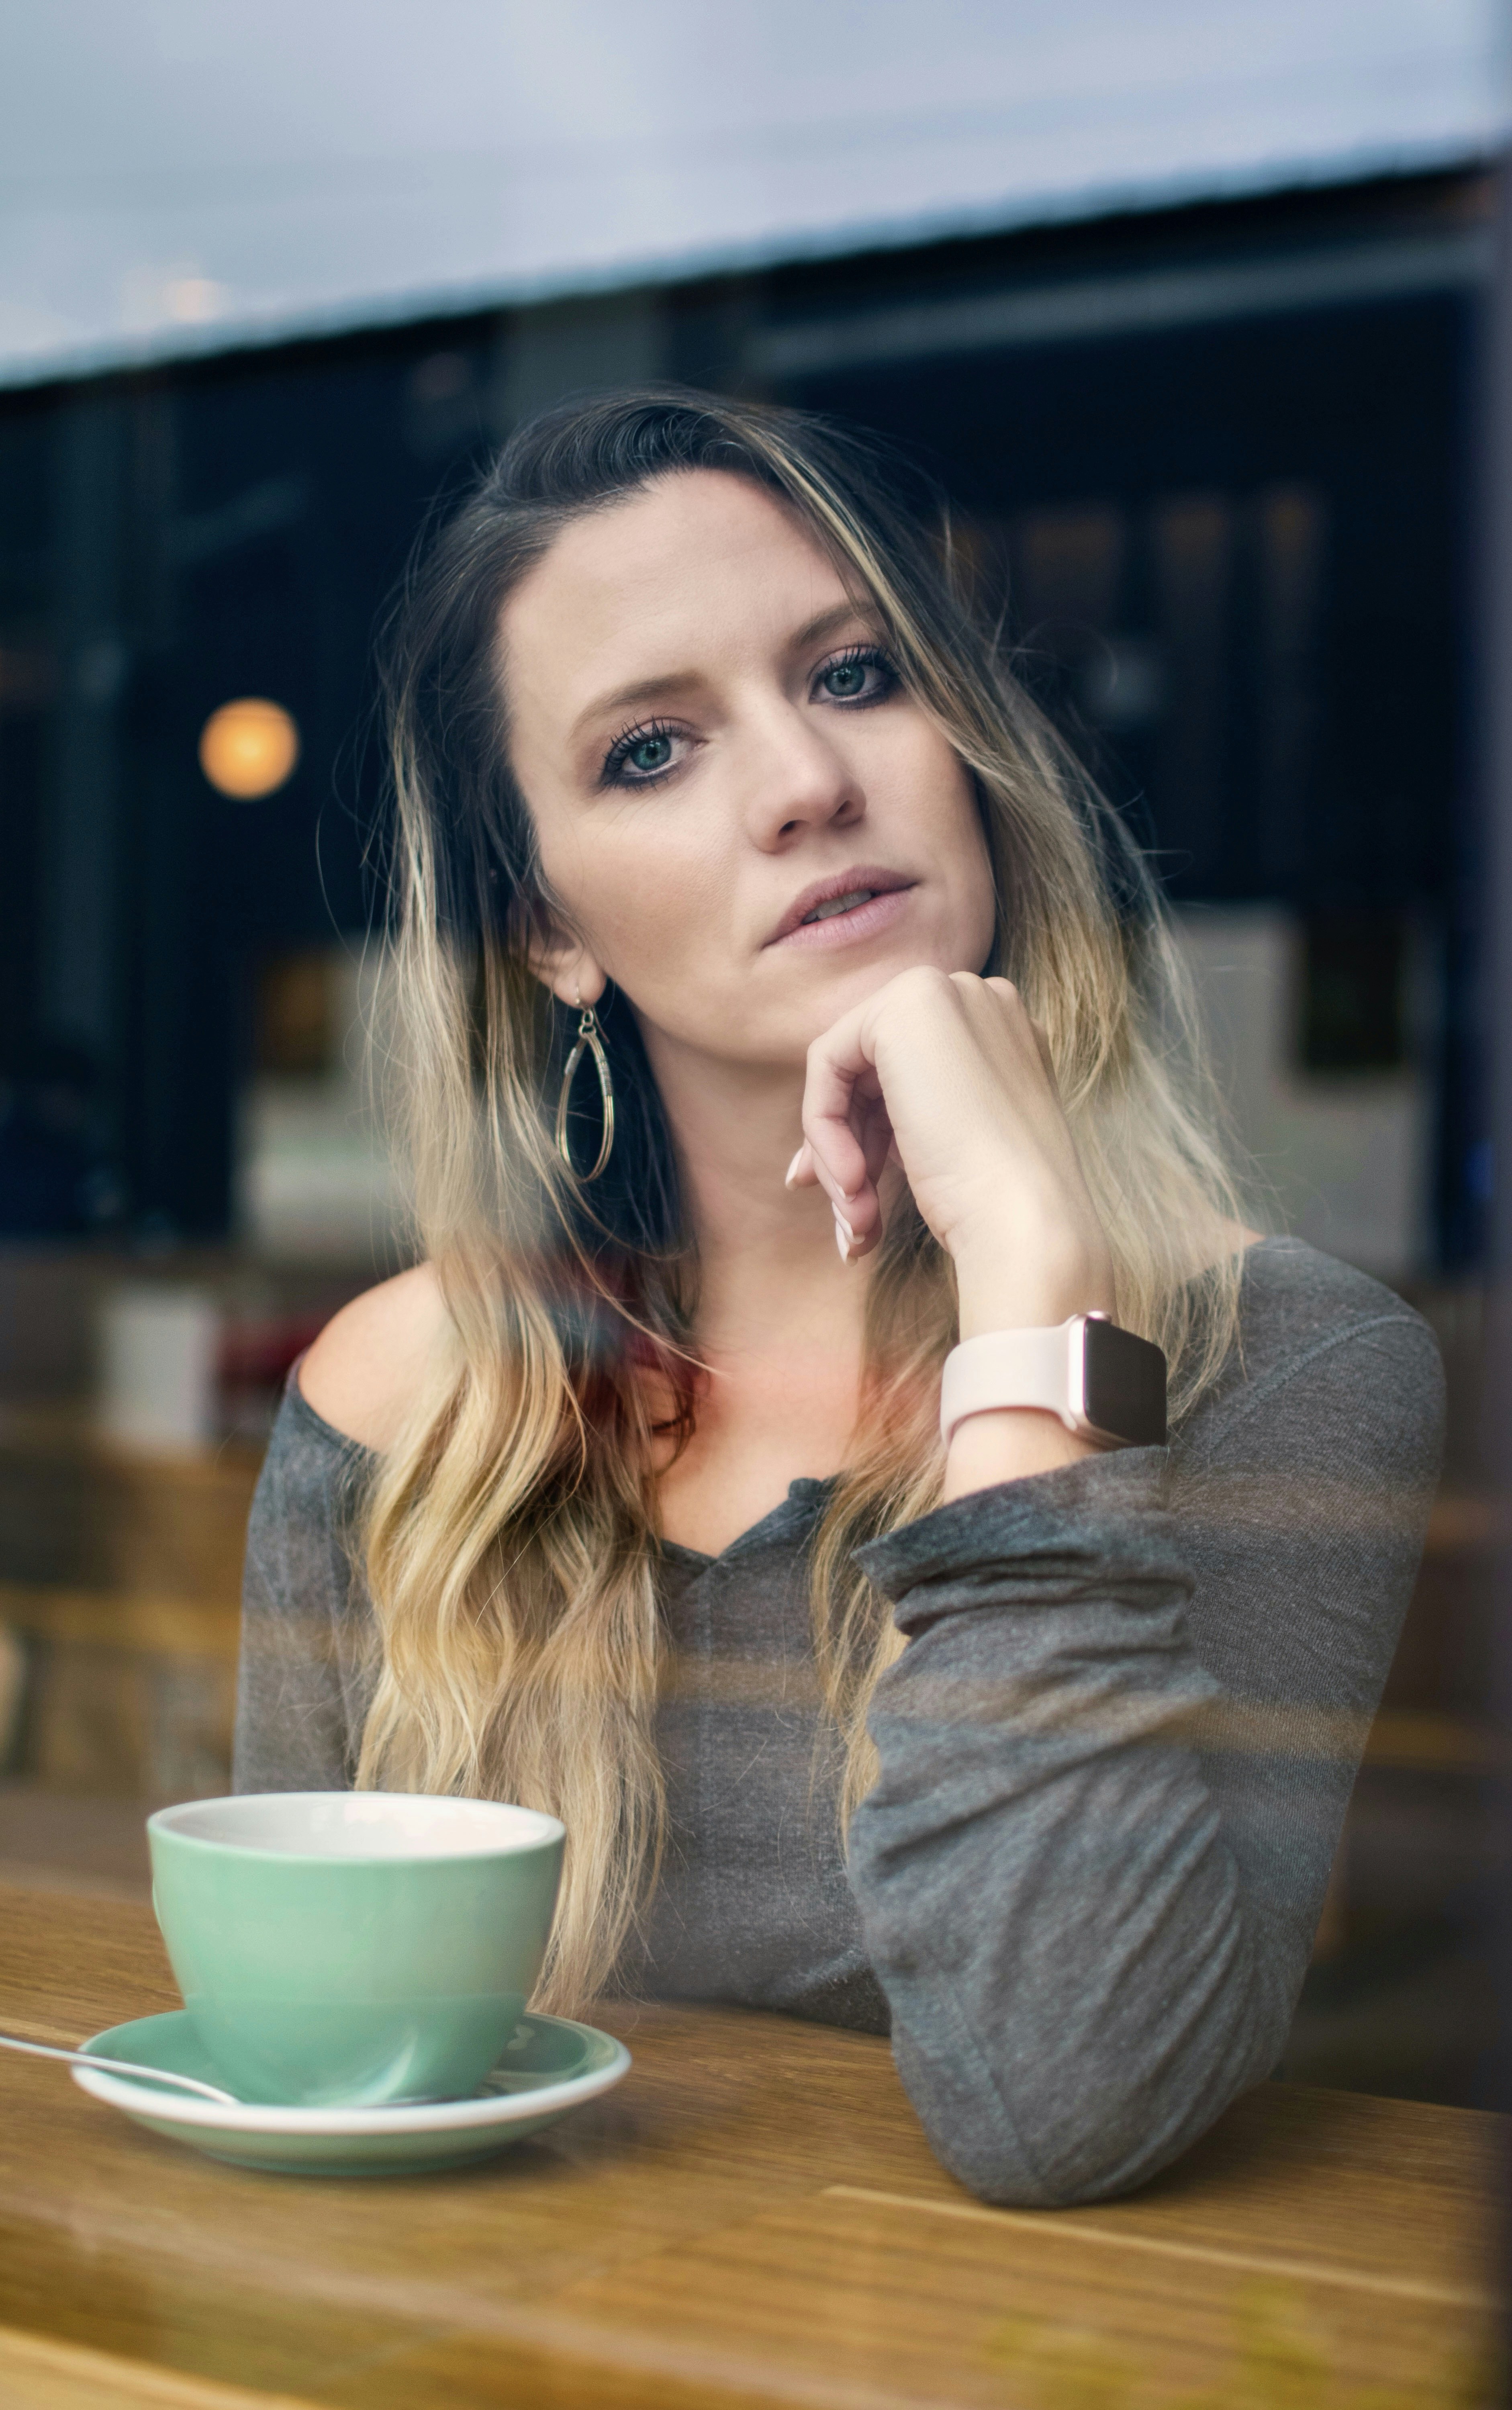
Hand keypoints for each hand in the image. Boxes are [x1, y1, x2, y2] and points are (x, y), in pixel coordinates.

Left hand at [786, 967, 1115, 1337]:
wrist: (1024, 1220)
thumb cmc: (995, 1200)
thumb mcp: (946, 1142)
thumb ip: (899, 1118)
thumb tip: (816, 1153)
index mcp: (997, 1027)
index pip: (902, 1071)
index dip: (866, 1133)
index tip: (852, 1194)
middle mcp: (973, 995)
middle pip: (869, 1069)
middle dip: (845, 1146)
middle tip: (850, 1218)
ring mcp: (942, 992)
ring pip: (844, 1071)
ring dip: (838, 1154)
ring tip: (858, 1221)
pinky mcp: (904, 1006)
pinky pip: (827, 1064)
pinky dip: (826, 1130)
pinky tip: (854, 1186)